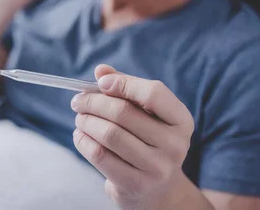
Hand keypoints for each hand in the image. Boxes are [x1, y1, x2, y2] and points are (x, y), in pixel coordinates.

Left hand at [70, 65, 194, 209]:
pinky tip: (80, 135)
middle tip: (78, 100)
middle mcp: (174, 145)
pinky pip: (100, 155)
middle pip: (123, 113)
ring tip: (80, 117)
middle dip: (94, 102)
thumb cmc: (147, 140)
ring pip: (109, 134)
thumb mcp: (146, 114)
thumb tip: (101, 71)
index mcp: (181, 120)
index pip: (154, 93)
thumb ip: (126, 88)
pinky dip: (83, 141)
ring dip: (86, 121)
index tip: (102, 83)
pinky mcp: (135, 184)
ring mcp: (157, 167)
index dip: (123, 83)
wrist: (157, 189)